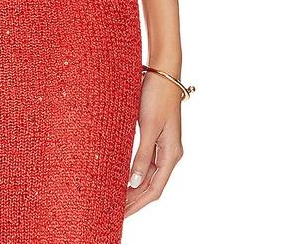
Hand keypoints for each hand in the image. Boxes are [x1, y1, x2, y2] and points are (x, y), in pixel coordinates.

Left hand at [124, 71, 183, 216]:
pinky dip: (135, 173)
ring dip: (134, 189)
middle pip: (152, 185)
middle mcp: (170, 153)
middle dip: (135, 201)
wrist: (163, 72)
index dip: (138, 203)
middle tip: (115, 213)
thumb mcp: (148, 126)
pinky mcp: (156, 137)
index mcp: (171, 154)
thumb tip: (135, 182)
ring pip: (148, 175)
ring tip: (117, 200)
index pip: (154, 189)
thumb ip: (142, 155)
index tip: (122, 214)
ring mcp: (164, 146)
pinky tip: (124, 178)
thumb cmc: (157, 96)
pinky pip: (146, 162)